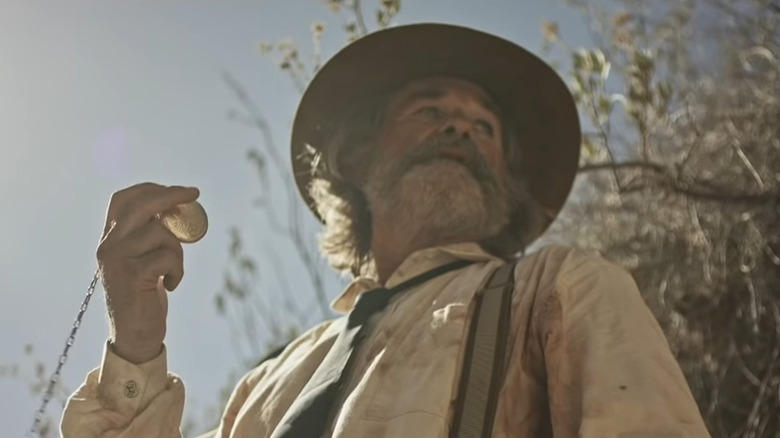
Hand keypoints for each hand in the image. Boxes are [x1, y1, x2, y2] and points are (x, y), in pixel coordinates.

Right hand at [96, 182, 200, 363]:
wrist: (134, 336)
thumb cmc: (144, 298)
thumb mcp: (142, 261)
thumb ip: (149, 237)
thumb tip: (174, 209)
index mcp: (109, 241)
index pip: (121, 201)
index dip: (149, 189)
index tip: (176, 190)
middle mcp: (108, 246)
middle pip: (141, 205)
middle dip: (170, 196)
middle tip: (195, 193)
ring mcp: (117, 260)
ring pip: (160, 233)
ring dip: (177, 252)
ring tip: (172, 273)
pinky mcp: (132, 275)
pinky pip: (168, 257)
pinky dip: (177, 270)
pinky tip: (170, 285)